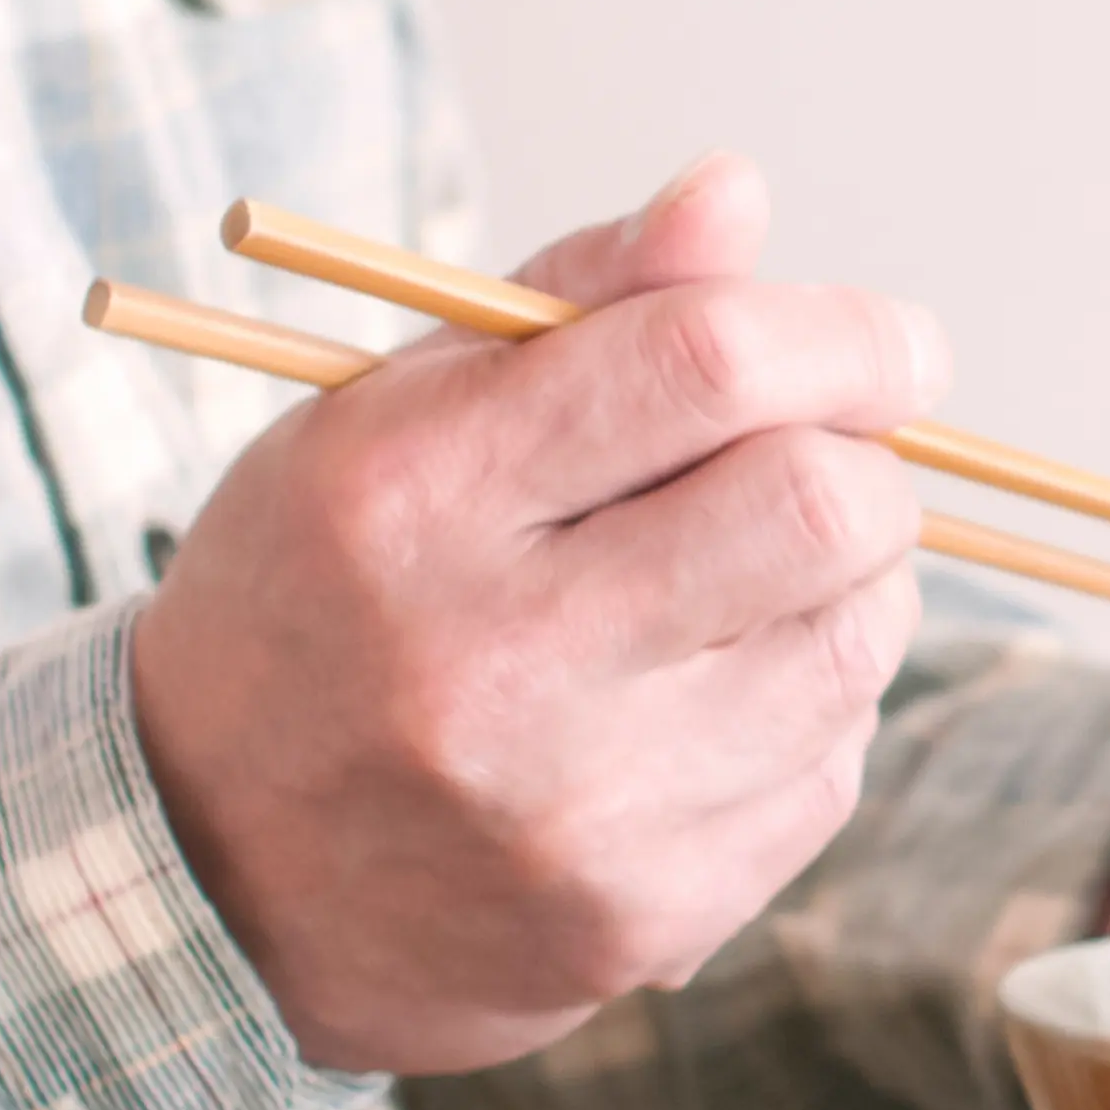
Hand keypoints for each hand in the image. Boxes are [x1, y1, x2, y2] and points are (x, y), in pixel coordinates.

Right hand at [134, 154, 941, 1077]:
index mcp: (414, 496)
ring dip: (851, 583)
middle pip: (818, 507)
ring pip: (857, 642)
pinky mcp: (645, 915)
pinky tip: (709, 696)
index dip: (845, 336)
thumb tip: (735, 194)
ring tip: (750, 579)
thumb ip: (575, 296)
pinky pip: (831, 764)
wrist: (215, 878)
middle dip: (866, 461)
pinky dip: (810, 706)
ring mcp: (580, 807)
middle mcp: (496, 660)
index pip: (705, 366)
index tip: (894, 345)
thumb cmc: (328, 596)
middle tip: (826, 458)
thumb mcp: (392, 415)